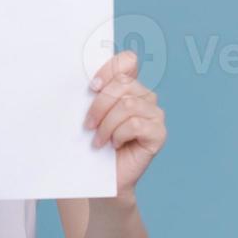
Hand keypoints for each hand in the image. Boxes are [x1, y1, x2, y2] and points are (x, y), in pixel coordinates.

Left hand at [83, 50, 166, 196]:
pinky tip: (114, 145)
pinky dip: (119, 135)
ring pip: (128, 105)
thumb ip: (92, 93)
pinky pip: (136, 124)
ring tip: (98, 140)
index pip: (128, 61)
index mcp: (129, 86)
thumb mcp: (89, 114)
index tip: (92, 87)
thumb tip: (78, 78)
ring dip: (107, 124)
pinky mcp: (159, 133)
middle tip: (88, 125)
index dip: (109, 69)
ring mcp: (155, 115)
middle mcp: (145, 97)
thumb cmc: (93, 143)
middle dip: (99, 105)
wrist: (100, 176)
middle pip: (123, 84)